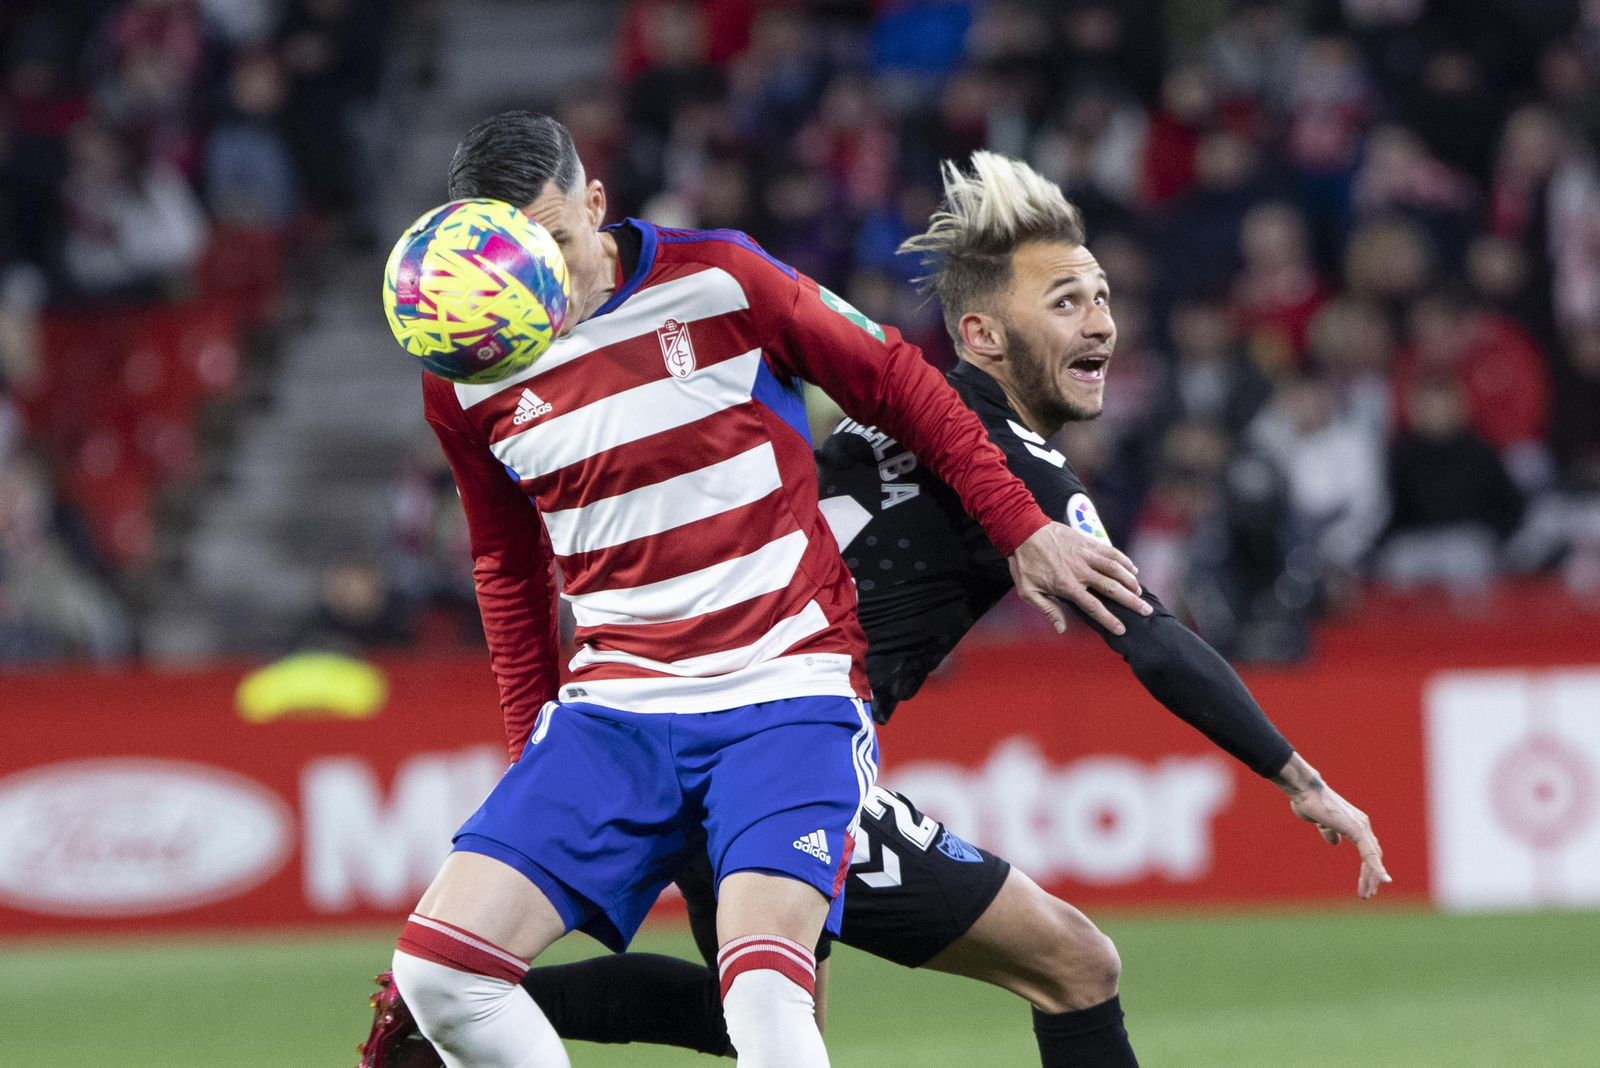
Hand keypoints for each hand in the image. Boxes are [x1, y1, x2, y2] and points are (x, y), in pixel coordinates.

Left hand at [1007, 522, 1150, 635]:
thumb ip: (1048, 609)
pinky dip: (1124, 560)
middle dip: (1131, 601)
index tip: (1122, 629)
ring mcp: (1086, 554)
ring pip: (1115, 568)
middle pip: (1112, 588)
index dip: (1109, 620)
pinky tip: (1133, 569)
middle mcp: (1080, 570)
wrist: (1022, 530)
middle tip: (1146, 610)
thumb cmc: (1024, 563)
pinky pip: (1110, 551)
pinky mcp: (1087, 541)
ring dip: (1131, 581)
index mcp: (1067, 585)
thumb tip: (1062, 629)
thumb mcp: (1028, 591)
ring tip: (1140, 592)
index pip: (1093, 606)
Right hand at [1274, 754, 1390, 898]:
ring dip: (1372, 877)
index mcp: (1356, 824)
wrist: (1304, 790)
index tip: (1364, 886)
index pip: (1368, 851)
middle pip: (1374, 856)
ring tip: (1367, 894)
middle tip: (1367, 894)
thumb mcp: (1320, 822)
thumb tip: (1335, 842)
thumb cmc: (1309, 802)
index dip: (1368, 869)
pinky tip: (1382, 881)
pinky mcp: (1356, 830)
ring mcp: (1361, 827)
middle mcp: (1363, 825)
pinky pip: (1369, 853)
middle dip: (1371, 877)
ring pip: (1373, 857)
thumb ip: (1329, 831)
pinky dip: (1377, 868)